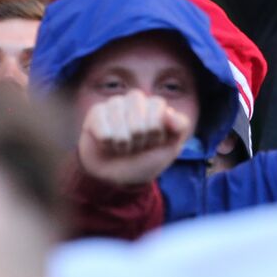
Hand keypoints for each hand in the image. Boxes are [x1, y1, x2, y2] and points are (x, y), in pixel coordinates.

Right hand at [77, 91, 192, 185]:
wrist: (120, 177)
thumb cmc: (147, 159)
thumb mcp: (171, 147)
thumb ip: (180, 127)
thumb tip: (168, 112)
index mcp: (156, 105)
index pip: (158, 108)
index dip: (156, 131)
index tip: (154, 142)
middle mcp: (136, 100)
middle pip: (138, 116)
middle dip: (139, 139)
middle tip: (137, 145)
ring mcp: (115, 104)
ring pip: (119, 122)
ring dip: (123, 143)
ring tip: (123, 146)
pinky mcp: (96, 112)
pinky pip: (102, 127)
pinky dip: (106, 143)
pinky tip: (108, 144)